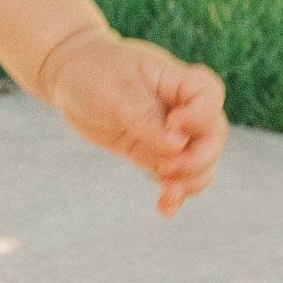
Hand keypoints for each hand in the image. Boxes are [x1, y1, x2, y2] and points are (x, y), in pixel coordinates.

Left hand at [37, 25, 227, 216]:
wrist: (70, 78)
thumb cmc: (92, 73)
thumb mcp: (113, 92)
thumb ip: (144, 119)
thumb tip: (176, 148)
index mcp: (178, 80)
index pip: (210, 96)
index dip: (199, 116)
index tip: (173, 123)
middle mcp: (182, 107)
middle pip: (213, 135)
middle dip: (198, 158)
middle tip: (166, 169)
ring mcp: (170, 133)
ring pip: (200, 161)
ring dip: (190, 181)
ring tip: (166, 195)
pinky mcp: (153, 153)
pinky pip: (175, 176)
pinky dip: (175, 194)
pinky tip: (164, 209)